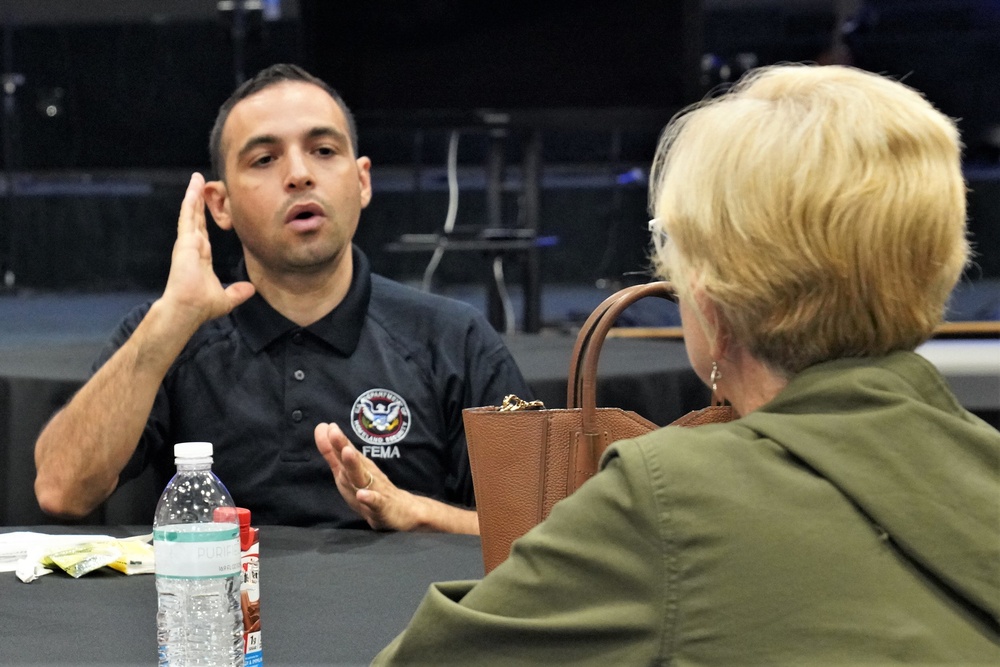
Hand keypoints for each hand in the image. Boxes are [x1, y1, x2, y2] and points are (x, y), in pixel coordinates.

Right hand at [159, 173, 254, 330]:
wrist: (189, 309)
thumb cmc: (201, 306)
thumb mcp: (225, 299)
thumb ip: (237, 292)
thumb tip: (251, 289)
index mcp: (201, 256)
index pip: (203, 231)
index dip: (204, 217)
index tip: (206, 205)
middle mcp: (193, 247)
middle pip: (196, 217)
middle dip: (198, 200)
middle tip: (201, 182)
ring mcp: (187, 242)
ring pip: (191, 212)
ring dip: (193, 195)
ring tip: (197, 178)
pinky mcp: (184, 241)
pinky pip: (187, 216)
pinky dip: (190, 200)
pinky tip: (193, 187)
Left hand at [314, 422, 430, 530]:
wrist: (401, 510)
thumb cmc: (372, 488)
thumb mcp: (349, 470)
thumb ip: (333, 453)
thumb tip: (321, 428)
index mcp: (357, 467)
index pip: (344, 450)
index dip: (334, 439)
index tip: (325, 426)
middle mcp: (366, 474)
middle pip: (352, 459)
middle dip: (342, 446)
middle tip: (333, 432)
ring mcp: (375, 489)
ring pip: (362, 477)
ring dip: (354, 464)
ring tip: (347, 452)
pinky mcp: (383, 507)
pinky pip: (376, 502)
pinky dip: (370, 498)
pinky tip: (362, 495)